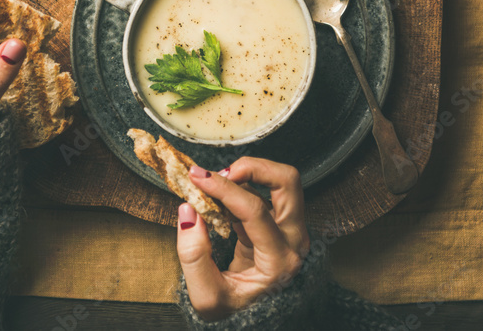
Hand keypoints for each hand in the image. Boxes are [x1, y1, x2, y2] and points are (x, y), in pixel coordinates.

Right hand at [176, 158, 308, 321]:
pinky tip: (221, 196)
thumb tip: (188, 211)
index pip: (256, 209)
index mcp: (280, 261)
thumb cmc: (234, 312)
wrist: (254, 324)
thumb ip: (193, 256)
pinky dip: (244, 184)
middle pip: (287, 182)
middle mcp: (294, 240)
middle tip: (220, 173)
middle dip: (252, 167)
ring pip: (283, 181)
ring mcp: (291, 230)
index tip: (196, 177)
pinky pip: (268, 191)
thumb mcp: (207, 297)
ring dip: (251, 172)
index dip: (224, 189)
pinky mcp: (280, 223)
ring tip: (220, 182)